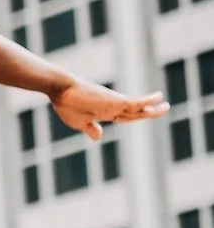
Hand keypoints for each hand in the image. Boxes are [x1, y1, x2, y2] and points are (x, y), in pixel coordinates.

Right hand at [50, 78, 167, 141]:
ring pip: (138, 108)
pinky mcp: (115, 100)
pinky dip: (148, 100)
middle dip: (149, 112)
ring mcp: (114, 103)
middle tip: (162, 107)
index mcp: (103, 113)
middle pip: (135, 112)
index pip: (124, 117)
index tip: (144, 114)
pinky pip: (136, 102)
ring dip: (153, 107)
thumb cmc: (66, 105)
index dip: (135, 117)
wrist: (61, 90)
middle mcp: (111, 107)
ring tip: (165, 105)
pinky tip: (158, 98)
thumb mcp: (79, 123)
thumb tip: (99, 137)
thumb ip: (90, 129)